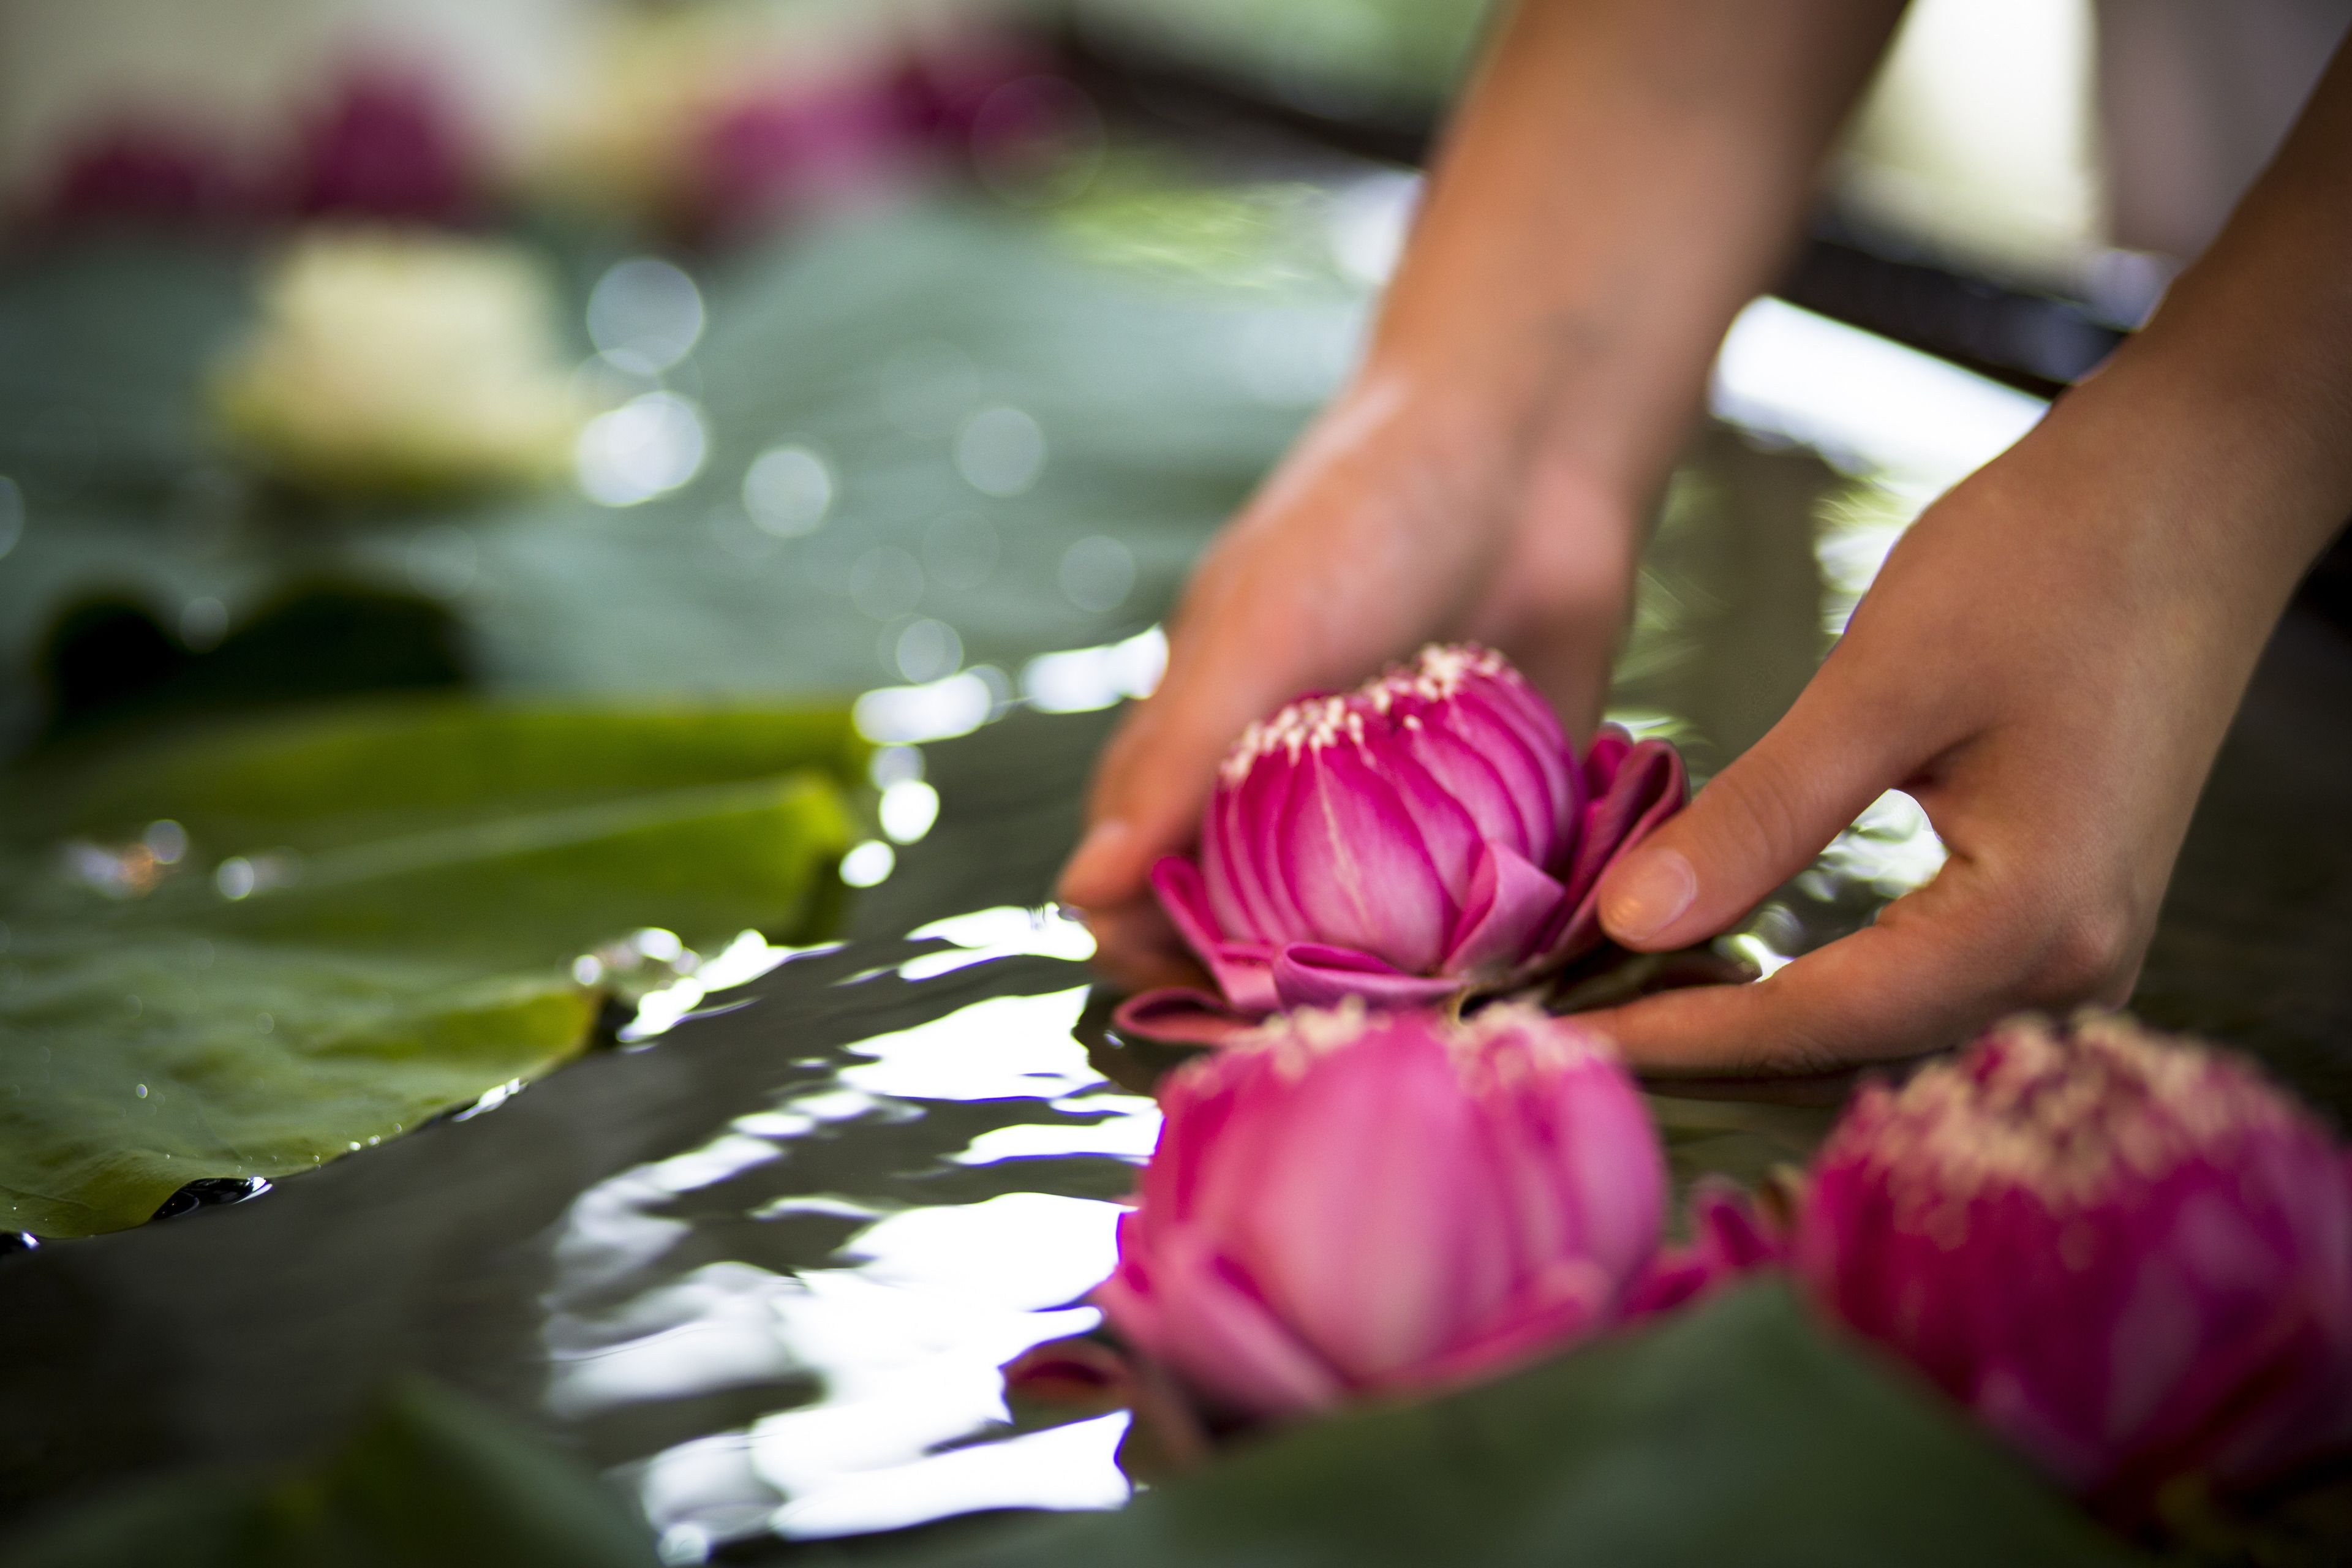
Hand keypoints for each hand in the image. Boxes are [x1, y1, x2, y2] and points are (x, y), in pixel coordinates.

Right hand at [1058, 370, 1641, 991]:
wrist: (1534, 443)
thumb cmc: (1364, 518)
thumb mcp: (1256, 635)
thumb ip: (1175, 761)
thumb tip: (1080, 893)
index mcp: (1211, 744)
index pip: (1147, 875)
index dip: (1147, 942)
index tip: (1182, 987)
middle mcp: (1296, 788)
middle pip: (1257, 925)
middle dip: (1269, 982)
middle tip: (1306, 1015)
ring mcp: (1402, 805)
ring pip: (1372, 931)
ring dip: (1382, 976)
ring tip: (1403, 1008)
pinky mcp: (1506, 806)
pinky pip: (1489, 896)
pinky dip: (1492, 933)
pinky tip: (1503, 969)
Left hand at [1586, 387, 2310, 1073]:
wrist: (2195, 494)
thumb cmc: (2049, 562)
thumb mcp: (1882, 687)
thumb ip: (1760, 817)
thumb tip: (1626, 922)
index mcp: (2032, 929)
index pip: (1806, 1023)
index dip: (1663, 1036)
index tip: (1542, 1039)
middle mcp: (2066, 978)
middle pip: (1839, 1058)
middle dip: (1690, 1046)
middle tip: (1553, 1028)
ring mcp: (2072, 959)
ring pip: (1870, 1043)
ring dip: (1740, 1030)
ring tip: (1608, 999)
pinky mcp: (2055, 922)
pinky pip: (1907, 998)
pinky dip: (1802, 993)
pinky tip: (1712, 960)